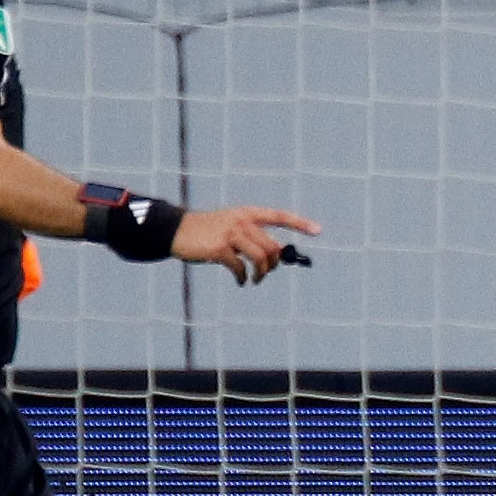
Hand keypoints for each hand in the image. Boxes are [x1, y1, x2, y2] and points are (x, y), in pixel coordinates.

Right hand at [174, 206, 319, 284]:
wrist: (176, 231)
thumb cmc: (208, 232)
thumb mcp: (232, 226)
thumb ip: (253, 236)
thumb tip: (279, 254)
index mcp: (247, 213)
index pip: (280, 216)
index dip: (300, 223)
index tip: (318, 231)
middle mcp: (242, 221)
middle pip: (272, 246)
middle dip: (274, 264)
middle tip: (266, 274)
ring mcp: (231, 234)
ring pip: (261, 258)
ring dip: (262, 274)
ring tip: (255, 280)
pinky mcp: (220, 248)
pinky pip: (241, 268)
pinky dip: (244, 278)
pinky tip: (241, 282)